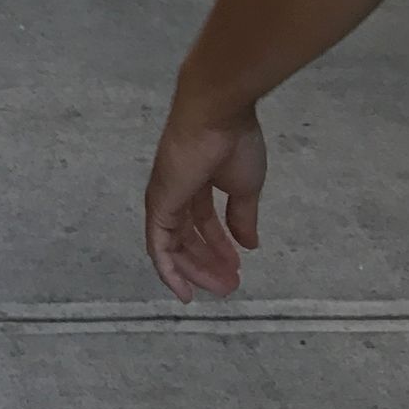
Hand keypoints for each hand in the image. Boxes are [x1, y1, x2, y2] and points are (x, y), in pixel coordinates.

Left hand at [144, 99, 267, 301]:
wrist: (216, 116)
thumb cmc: (234, 144)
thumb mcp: (245, 187)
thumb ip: (243, 216)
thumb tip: (249, 244)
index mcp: (200, 181)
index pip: (204, 220)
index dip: (219, 245)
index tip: (237, 267)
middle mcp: (178, 190)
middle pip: (188, 235)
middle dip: (208, 262)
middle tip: (231, 285)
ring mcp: (165, 197)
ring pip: (173, 244)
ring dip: (196, 269)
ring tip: (223, 288)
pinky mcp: (158, 204)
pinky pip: (159, 245)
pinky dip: (169, 270)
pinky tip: (184, 291)